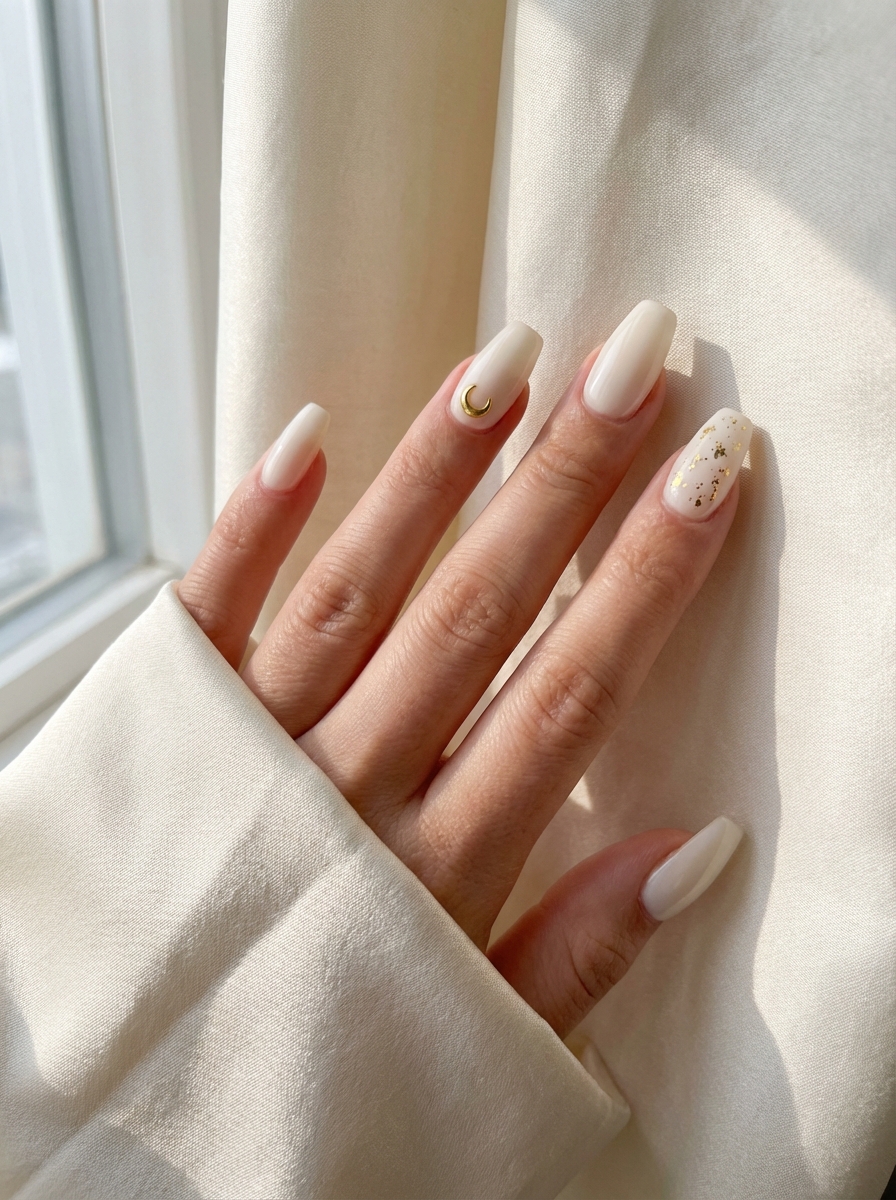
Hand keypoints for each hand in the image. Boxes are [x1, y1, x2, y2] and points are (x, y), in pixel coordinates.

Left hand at [178, 303, 748, 1038]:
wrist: (123, 1088)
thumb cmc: (318, 1054)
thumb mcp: (471, 1040)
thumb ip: (582, 953)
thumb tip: (702, 846)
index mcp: (435, 871)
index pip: (568, 692)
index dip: (649, 574)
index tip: (716, 465)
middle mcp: (342, 792)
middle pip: (473, 614)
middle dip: (566, 482)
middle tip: (637, 358)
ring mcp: (244, 747)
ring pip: (353, 590)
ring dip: (435, 473)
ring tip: (510, 358)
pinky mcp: (160, 722)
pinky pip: (203, 611)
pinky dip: (250, 523)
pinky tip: (307, 432)